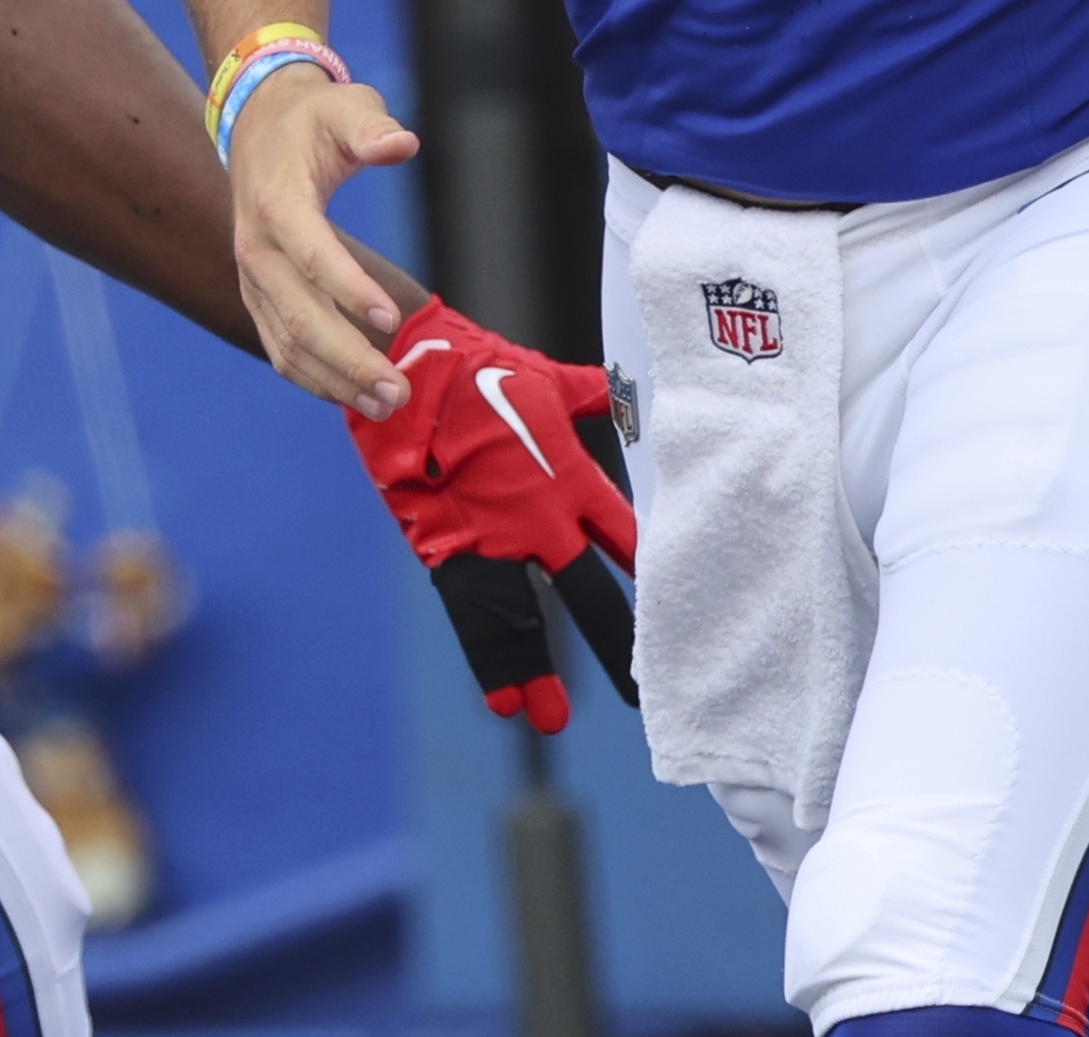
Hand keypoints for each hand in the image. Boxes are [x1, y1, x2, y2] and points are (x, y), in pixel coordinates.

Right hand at [223, 59, 423, 414]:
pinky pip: (281, 348)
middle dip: (348, 357)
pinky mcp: (259, 298)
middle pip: (298, 314)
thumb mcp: (345, 105)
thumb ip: (373, 125)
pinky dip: (316, 377)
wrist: (259, 130)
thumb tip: (403, 144)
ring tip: (386, 404)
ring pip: (286, 343)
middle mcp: (255, 247)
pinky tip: (355, 397)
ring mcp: (252, 279)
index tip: (391, 319)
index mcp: (276, 200)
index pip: (311, 252)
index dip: (348, 288)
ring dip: (334, 380)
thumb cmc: (313, 119)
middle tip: (398, 389)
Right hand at [353, 301, 639, 734]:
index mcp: (570, 479)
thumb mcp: (547, 380)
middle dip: (613, 639)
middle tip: (641, 691)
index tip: (675, 600)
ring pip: (524, 619)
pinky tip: (501, 698)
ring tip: (552, 718)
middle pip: (586, 592)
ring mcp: (493, 541)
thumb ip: (591, 395)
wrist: (412, 377)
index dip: (647, 568)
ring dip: (538, 670)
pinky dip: (487, 657)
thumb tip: (622, 387)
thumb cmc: (483, 370)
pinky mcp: (449, 550)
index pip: (624, 535)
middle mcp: (539, 520)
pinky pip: (473, 616)